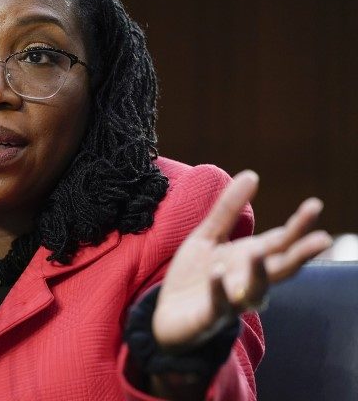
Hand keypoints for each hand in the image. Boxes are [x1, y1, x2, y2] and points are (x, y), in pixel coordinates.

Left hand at [152, 170, 331, 351]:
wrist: (167, 314)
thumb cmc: (194, 275)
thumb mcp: (208, 236)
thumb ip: (228, 209)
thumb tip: (252, 174)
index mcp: (249, 258)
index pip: (280, 241)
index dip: (298, 225)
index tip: (315, 205)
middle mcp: (248, 280)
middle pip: (280, 267)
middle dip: (301, 254)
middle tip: (323, 239)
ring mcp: (231, 300)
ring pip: (256, 291)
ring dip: (260, 274)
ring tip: (260, 253)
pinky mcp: (210, 316)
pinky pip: (218, 303)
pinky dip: (219, 290)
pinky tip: (216, 273)